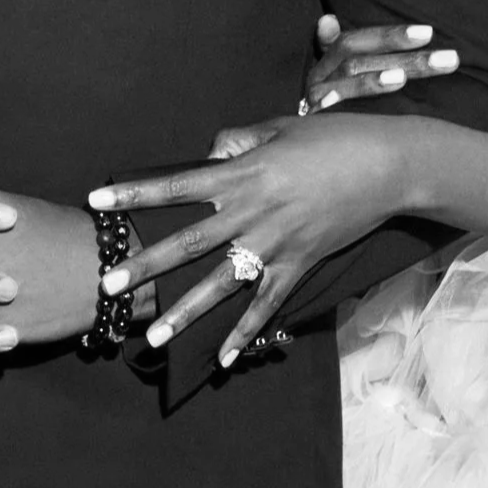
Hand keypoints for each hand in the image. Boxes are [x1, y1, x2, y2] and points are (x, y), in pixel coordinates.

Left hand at [88, 112, 414, 365]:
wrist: (389, 166)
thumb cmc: (336, 138)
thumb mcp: (281, 128)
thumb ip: (240, 141)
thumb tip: (211, 151)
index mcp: (244, 174)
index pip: (178, 185)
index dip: (136, 193)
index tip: (98, 200)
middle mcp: (253, 213)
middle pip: (188, 243)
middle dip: (146, 265)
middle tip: (108, 283)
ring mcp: (276, 244)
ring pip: (221, 285)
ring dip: (185, 313)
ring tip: (153, 338)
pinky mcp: (299, 265)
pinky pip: (266, 305)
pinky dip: (245, 333)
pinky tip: (223, 359)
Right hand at [298, 11, 459, 111]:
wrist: (295, 144)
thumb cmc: (330, 102)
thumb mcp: (336, 76)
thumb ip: (338, 48)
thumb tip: (328, 19)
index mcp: (330, 61)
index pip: (360, 40)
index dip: (391, 36)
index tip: (429, 34)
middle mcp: (321, 76)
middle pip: (362, 60)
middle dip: (405, 59)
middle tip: (449, 59)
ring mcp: (316, 100)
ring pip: (349, 82)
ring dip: (375, 80)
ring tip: (403, 79)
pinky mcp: (314, 124)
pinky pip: (328, 112)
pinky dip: (341, 105)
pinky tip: (363, 106)